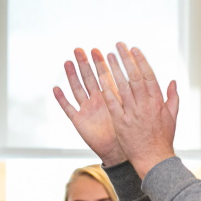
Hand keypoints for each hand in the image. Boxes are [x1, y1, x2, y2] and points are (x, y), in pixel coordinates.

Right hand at [54, 48, 126, 165]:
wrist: (120, 151)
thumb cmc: (129, 131)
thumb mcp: (133, 108)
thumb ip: (135, 92)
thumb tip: (144, 76)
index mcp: (110, 96)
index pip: (103, 75)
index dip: (100, 63)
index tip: (97, 50)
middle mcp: (96, 100)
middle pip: (88, 78)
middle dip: (84, 64)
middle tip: (79, 49)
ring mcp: (86, 109)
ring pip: (77, 89)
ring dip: (72, 76)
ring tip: (68, 62)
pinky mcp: (79, 121)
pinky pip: (68, 108)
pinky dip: (62, 99)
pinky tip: (56, 89)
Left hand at [93, 43, 179, 176]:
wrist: (153, 159)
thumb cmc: (163, 138)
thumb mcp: (172, 116)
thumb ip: (172, 97)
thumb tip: (172, 81)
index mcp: (157, 101)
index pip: (148, 75)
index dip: (140, 60)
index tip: (134, 49)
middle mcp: (145, 105)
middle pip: (134, 77)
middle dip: (126, 59)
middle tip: (118, 45)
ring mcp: (132, 113)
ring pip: (122, 87)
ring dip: (115, 70)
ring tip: (107, 56)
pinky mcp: (121, 123)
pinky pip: (113, 103)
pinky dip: (107, 90)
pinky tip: (101, 78)